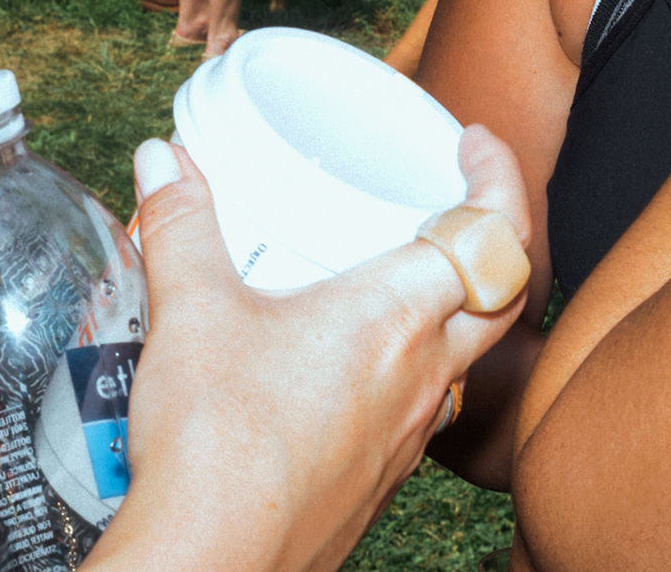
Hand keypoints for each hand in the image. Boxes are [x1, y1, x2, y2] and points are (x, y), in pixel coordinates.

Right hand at [106, 128, 531, 571]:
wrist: (212, 564)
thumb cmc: (214, 443)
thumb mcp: (190, 310)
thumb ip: (181, 224)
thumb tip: (166, 160)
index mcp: (396, 318)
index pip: (496, 234)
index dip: (502, 177)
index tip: (476, 142)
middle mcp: (423, 377)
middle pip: (504, 296)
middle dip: (495, 238)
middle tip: (455, 199)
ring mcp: (410, 437)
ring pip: (466, 359)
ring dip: (454, 311)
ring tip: (401, 279)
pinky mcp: (382, 481)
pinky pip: (425, 412)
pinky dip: (411, 372)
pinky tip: (355, 370)